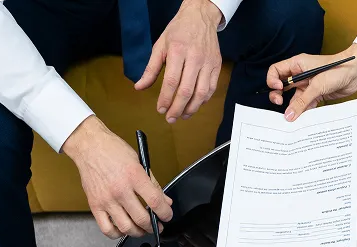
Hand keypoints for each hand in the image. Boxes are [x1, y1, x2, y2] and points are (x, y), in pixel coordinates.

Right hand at [63, 116, 173, 238]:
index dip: (166, 213)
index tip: (168, 216)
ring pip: (125, 227)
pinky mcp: (94, 205)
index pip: (155, 202)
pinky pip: (106, 228)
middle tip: (157, 226)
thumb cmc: (113, 151)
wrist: (89, 146)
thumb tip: (166, 201)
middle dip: (154, 226)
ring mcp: (106, 199)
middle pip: (142, 218)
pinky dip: (117, 234)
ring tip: (143, 229)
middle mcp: (120, 190)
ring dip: (138, 232)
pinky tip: (123, 229)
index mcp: (134, 176)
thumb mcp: (140, 162)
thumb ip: (154, 184)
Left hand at [134, 0, 222, 122]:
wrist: (200, 17)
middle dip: (177, 108)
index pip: (171, 81)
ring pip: (201, 93)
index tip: (160, 109)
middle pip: (186, 90)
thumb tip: (140, 87)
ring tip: (183, 115)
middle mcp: (194, 58)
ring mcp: (208, 63)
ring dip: (192, 108)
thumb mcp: (160, 46)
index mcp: (177, 51)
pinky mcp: (216, 66)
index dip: (165, 98)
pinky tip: (195, 105)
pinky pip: (211, 88)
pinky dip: (203, 100)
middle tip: (170, 118)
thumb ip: (150, 69)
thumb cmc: (179, 31)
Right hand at [267, 43, 356, 121]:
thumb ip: (302, 101)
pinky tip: (304, 117)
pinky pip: (305, 104)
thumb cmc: (338, 69)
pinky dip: (304, 111)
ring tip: (293, 116)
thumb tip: (289, 114)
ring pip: (294, 98)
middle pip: (282, 86)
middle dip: (278, 96)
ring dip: (293, 107)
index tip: (278, 89)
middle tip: (280, 103)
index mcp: (297, 65)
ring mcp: (308, 85)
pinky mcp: (317, 94)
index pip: (276, 71)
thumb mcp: (317, 85)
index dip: (273, 80)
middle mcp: (300, 75)